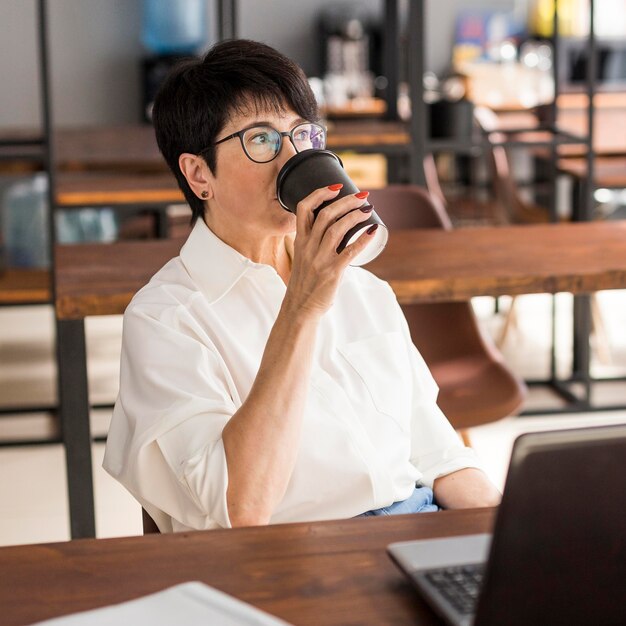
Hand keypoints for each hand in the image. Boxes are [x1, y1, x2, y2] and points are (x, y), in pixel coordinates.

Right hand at [284, 185, 375, 318]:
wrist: (299, 309)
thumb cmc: (304, 284)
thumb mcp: (303, 259)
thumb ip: (314, 245)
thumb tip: (337, 235)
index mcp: (300, 241)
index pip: (304, 209)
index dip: (320, 194)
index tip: (336, 187)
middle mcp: (308, 247)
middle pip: (326, 214)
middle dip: (346, 201)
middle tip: (362, 196)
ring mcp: (320, 259)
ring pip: (337, 228)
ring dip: (355, 215)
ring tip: (368, 209)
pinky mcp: (332, 271)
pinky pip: (350, 251)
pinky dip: (363, 239)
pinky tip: (373, 231)